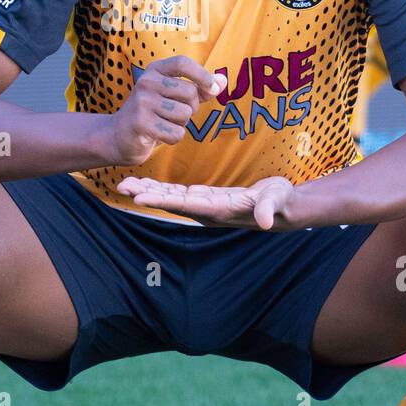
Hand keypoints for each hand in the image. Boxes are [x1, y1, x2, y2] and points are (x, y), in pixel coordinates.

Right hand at [104, 55, 226, 166]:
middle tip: (175, 114)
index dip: (202, 74)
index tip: (213, 88)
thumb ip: (199, 88)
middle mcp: (146, 82)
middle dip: (191, 108)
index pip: (182, 63)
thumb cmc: (153, 112)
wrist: (118, 135)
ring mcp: (142, 102)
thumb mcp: (173, 95)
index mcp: (155, 70)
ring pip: (184, 115)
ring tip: (164, 123)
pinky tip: (159, 135)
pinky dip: (173, 138)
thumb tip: (223, 81)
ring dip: (181, 125)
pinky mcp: (141, 123)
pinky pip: (176, 133)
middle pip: (190, 93)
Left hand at [116, 175, 298, 230]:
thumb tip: (266, 222)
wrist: (284, 207)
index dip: (161, 200)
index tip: (139, 197)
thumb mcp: (277, 200)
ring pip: (171, 197)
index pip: (184, 205)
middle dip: (146, 194)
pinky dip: (161, 188)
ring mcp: (206, 204)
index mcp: (219, 209)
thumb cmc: (281, 201)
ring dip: (148, 191)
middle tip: (121, 187)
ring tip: (126, 184)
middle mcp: (207, 210)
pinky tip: (147, 184)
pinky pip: (179, 193)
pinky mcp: (207, 197)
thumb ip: (268, 209)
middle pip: (170, 202)